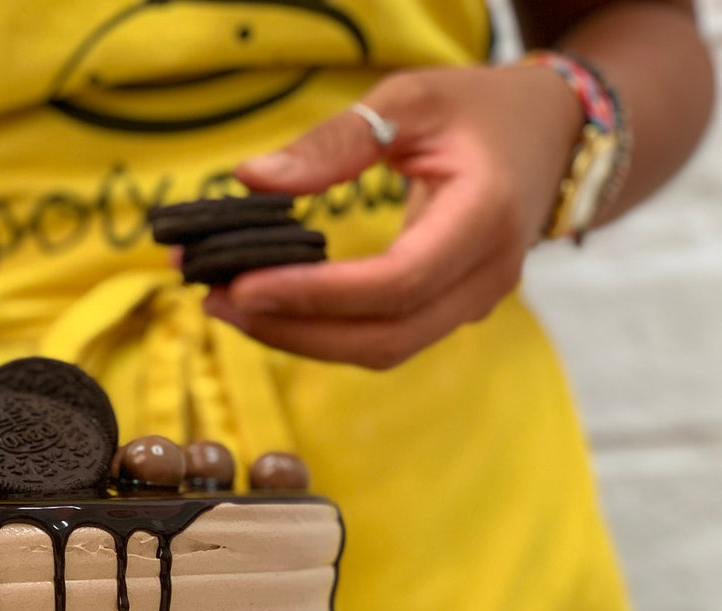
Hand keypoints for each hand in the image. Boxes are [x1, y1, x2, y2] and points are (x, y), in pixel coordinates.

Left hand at [210, 65, 583, 369]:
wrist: (554, 135)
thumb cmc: (479, 109)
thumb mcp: (410, 100)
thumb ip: (335, 140)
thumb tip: (252, 179)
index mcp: (485, 217)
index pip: (394, 282)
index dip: (315, 295)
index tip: (242, 285)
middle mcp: (486, 276)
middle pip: (383, 337)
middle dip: (293, 330)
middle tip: (216, 302)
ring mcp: (474, 303)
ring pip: (382, 349)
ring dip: (299, 338)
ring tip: (228, 306)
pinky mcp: (451, 312)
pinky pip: (384, 339)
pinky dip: (324, 331)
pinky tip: (271, 308)